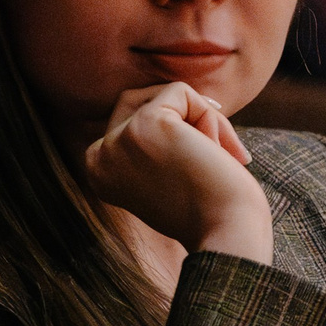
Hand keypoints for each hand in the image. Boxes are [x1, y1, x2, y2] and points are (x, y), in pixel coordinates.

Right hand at [83, 83, 271, 262]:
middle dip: (187, 117)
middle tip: (222, 151)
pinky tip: (219, 153)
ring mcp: (117, 140)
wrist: (227, 234)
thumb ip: (156, 141)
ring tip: (223, 157)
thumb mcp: (167, 174)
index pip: (128, 119)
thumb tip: (174, 93)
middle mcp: (99, 156)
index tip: (204, 162)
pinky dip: (210, 115)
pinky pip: (181, 91)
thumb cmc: (209, 210)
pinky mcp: (144, 124)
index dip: (174, 129)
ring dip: (204, 119)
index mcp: (98, 172)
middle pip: (141, 99)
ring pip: (165, 95)